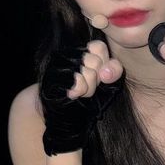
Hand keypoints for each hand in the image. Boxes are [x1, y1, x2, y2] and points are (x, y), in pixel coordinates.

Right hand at [39, 41, 124, 155]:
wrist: (64, 117)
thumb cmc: (86, 99)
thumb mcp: (106, 83)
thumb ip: (113, 70)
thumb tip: (106, 72)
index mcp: (80, 52)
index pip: (99, 47)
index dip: (104, 63)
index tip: (99, 77)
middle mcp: (68, 55)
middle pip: (95, 61)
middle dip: (96, 80)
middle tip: (87, 88)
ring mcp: (57, 65)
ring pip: (87, 72)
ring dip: (88, 88)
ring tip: (80, 93)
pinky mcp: (51, 79)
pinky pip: (77, 82)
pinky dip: (80, 91)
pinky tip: (73, 95)